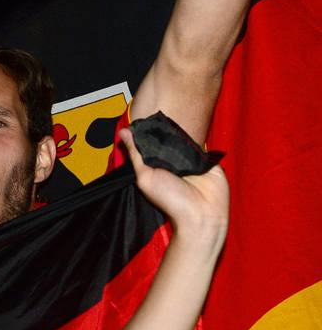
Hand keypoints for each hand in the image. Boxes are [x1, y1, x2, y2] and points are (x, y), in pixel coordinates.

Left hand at [120, 128, 227, 257]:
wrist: (202, 214)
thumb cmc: (170, 200)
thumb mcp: (146, 177)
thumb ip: (136, 155)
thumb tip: (123, 132)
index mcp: (155, 166)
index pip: (149, 145)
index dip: (145, 134)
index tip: (141, 118)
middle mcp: (171, 163)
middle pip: (165, 141)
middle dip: (161, 132)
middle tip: (157, 115)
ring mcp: (189, 161)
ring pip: (182, 140)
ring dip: (178, 133)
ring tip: (173, 118)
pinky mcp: (206, 160)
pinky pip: (199, 145)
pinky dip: (195, 138)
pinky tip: (191, 127)